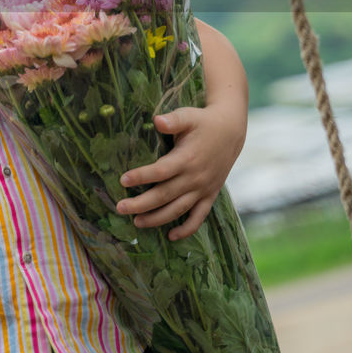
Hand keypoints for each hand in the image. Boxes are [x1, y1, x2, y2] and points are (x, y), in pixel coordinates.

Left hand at [115, 103, 245, 240]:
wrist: (231, 131)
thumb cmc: (203, 122)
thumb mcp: (189, 116)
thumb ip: (173, 120)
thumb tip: (157, 120)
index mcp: (187, 158)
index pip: (161, 172)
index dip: (142, 177)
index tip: (123, 180)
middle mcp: (195, 177)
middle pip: (165, 195)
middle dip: (141, 204)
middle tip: (120, 208)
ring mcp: (203, 189)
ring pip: (178, 209)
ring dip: (158, 219)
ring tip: (137, 222)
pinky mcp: (210, 195)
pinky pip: (199, 217)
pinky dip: (187, 229)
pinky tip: (171, 236)